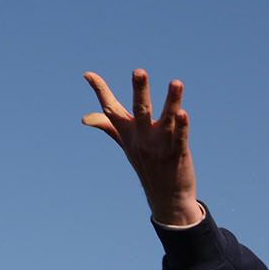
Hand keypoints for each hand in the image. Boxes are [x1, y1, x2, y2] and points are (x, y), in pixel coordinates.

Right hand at [82, 69, 201, 225]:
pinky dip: (182, 126)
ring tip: (177, 83)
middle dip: (140, 90)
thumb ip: (108, 127)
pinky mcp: (178, 154)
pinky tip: (183, 113)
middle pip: (141, 110)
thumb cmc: (146, 164)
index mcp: (128, 133)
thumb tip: (85, 118)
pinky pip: (180, 137)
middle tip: (138, 71)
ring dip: (172, 101)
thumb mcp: (125, 145)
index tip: (88, 74)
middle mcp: (142, 139)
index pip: (110, 110)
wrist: (166, 198)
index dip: (100, 90)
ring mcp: (160, 147)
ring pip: (167, 120)